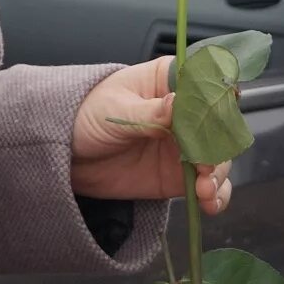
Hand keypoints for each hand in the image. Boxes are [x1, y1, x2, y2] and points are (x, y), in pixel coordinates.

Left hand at [72, 59, 233, 213]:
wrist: (64, 155)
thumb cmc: (86, 115)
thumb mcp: (115, 109)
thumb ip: (148, 112)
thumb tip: (176, 103)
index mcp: (171, 81)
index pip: (207, 87)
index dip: (218, 104)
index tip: (215, 124)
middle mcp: (186, 113)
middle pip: (218, 127)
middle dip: (218, 148)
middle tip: (206, 166)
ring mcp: (184, 146)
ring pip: (217, 158)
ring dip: (219, 174)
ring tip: (205, 190)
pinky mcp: (178, 176)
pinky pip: (206, 185)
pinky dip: (213, 195)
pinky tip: (209, 203)